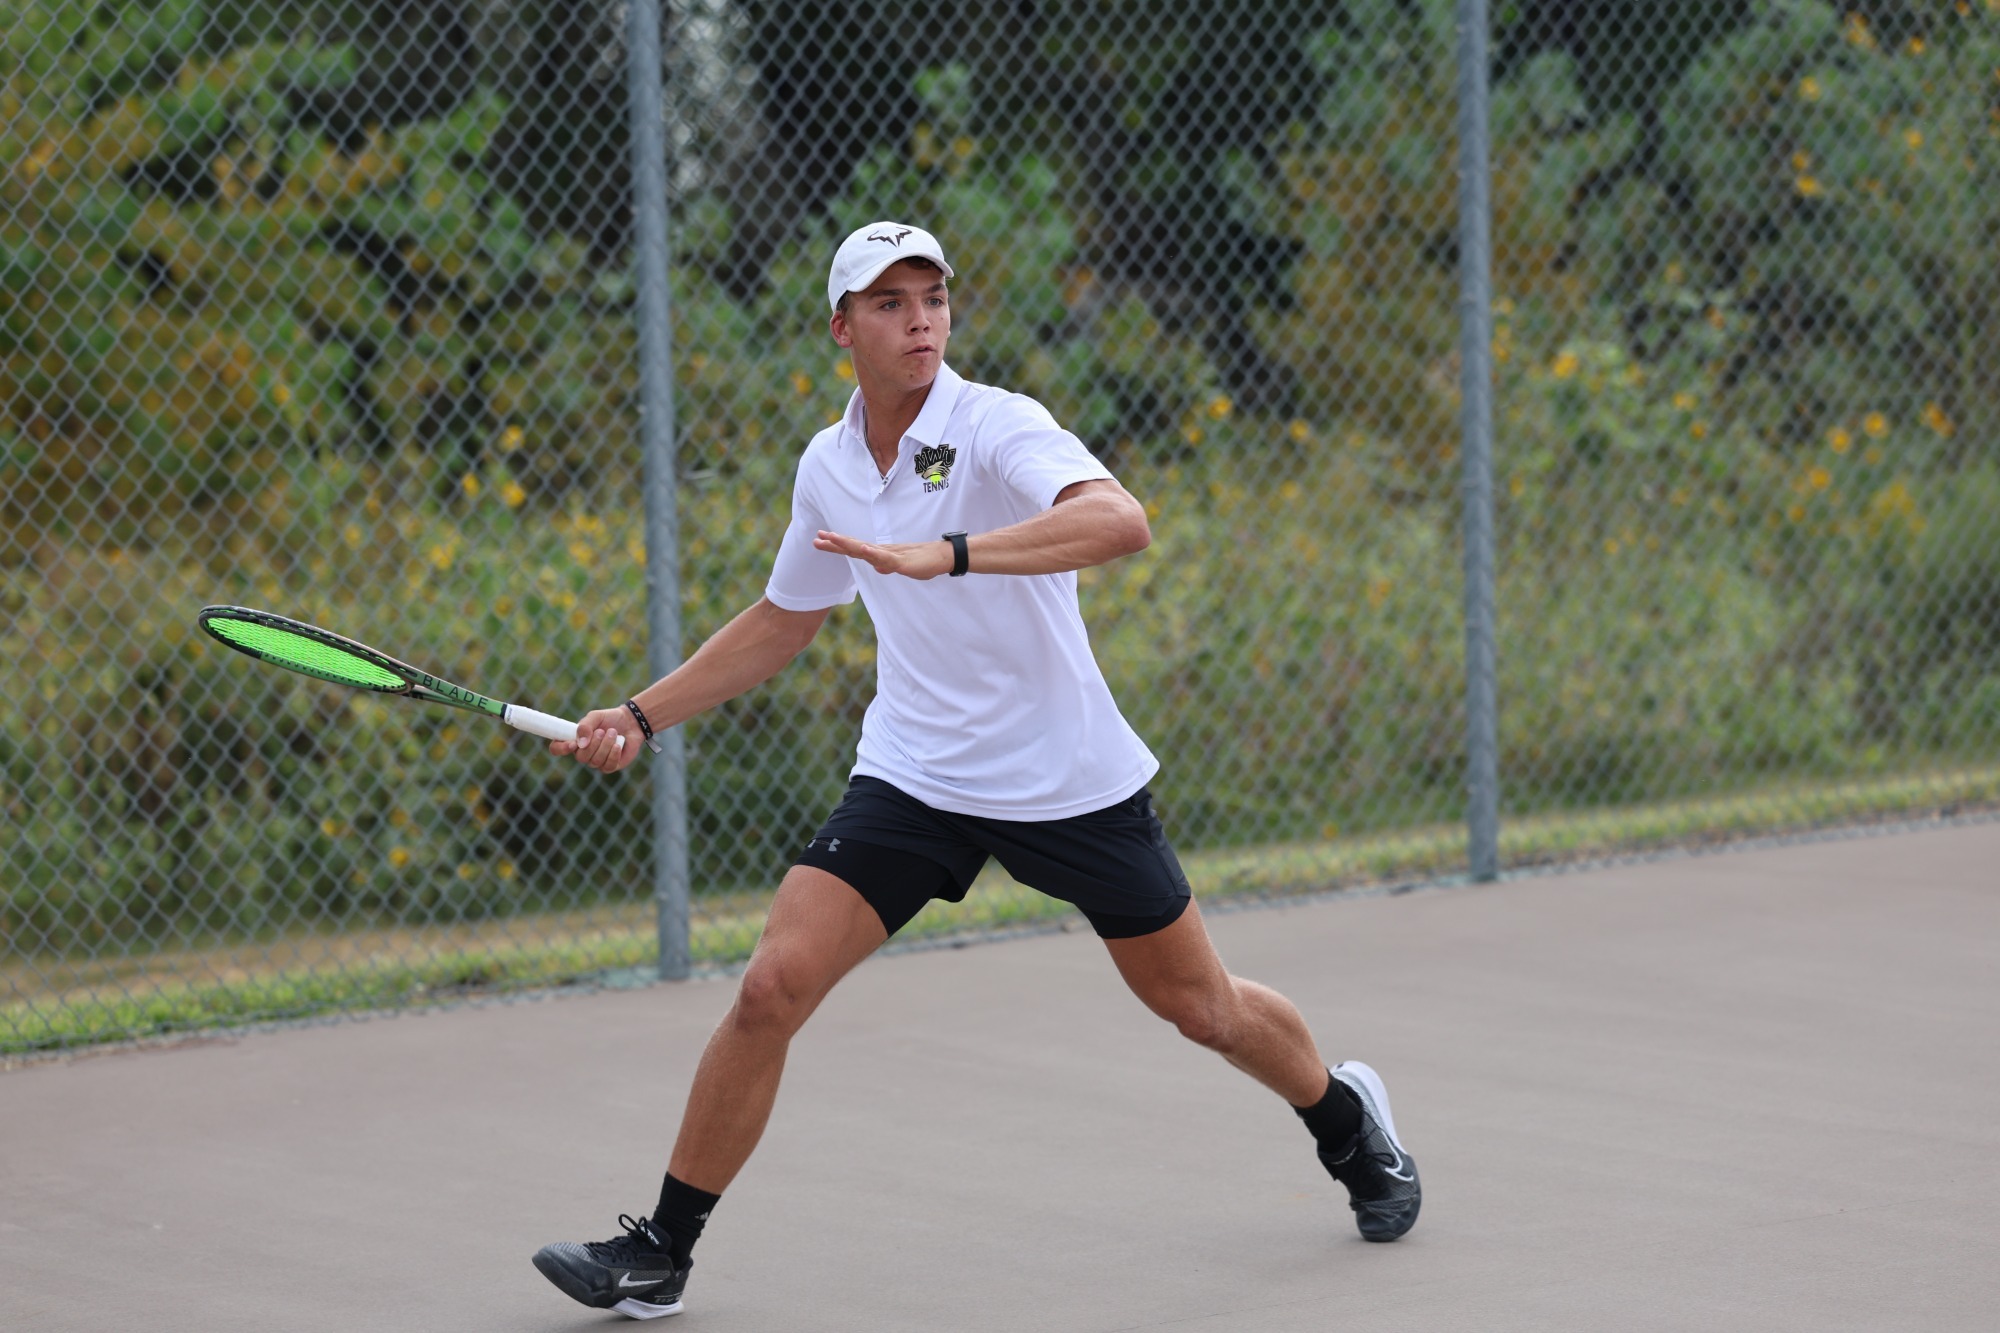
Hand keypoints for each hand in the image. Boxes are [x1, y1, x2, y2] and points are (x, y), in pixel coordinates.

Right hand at [548, 705, 640, 772]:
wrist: (631, 722)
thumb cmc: (609, 719)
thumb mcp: (595, 716)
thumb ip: (585, 726)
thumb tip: (581, 744)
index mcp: (574, 740)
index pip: (557, 749)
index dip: (561, 749)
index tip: (573, 744)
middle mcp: (583, 753)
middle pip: (580, 757)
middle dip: (593, 744)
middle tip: (603, 731)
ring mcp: (596, 761)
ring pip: (595, 761)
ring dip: (606, 745)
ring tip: (613, 732)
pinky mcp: (610, 766)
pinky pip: (607, 766)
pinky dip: (613, 754)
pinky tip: (618, 745)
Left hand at [813, 530, 952, 579]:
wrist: (941, 557)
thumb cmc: (921, 561)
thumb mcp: (900, 566)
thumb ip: (887, 565)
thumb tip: (877, 567)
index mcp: (879, 553)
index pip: (853, 548)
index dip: (836, 545)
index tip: (819, 540)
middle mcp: (881, 551)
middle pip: (854, 546)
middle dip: (835, 542)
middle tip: (817, 537)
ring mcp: (890, 555)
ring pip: (865, 549)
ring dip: (848, 543)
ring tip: (832, 538)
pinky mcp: (901, 561)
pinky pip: (885, 557)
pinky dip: (873, 552)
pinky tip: (863, 549)